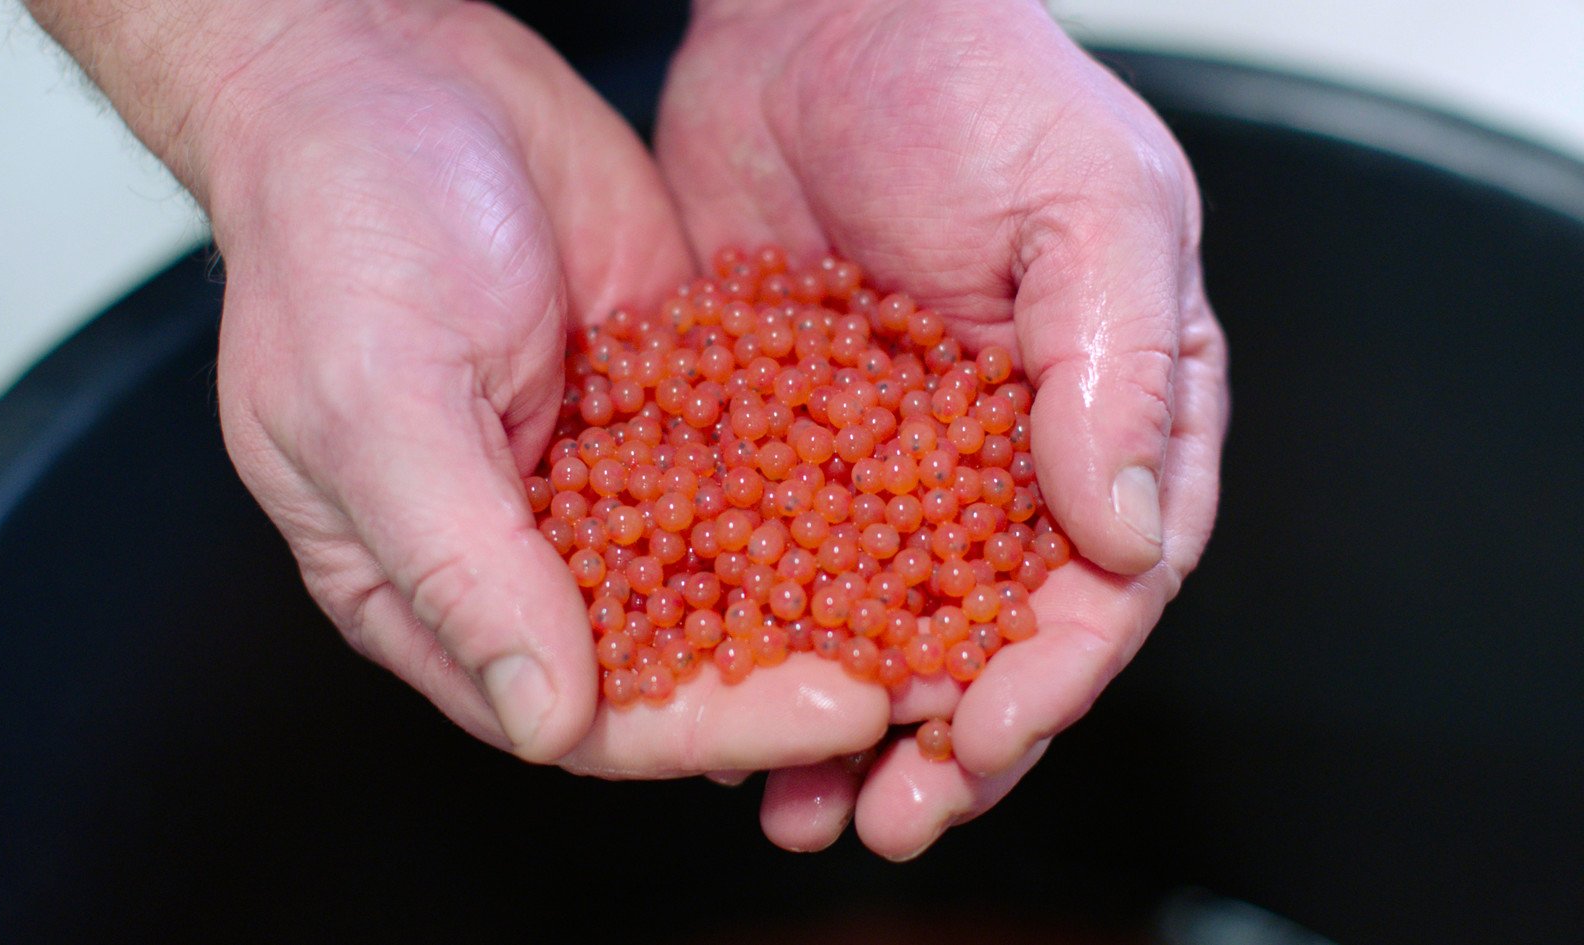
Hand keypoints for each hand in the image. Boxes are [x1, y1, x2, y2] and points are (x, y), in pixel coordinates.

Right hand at [100, 2, 889, 772]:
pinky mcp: (669, 399)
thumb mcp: (381, 409)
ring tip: (938, 607)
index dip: (704, 725)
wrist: (394, 71)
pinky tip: (911, 501)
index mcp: (430, 586)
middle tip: (914, 672)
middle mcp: (528, 548)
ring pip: (728, 572)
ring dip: (825, 597)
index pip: (578, 709)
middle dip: (791, 675)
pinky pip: (754, 465)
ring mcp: (606, 475)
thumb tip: (547, 721)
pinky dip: (825, 488)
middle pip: (675, 658)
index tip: (825, 711)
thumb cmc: (339, 234)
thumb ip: (463, 569)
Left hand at [659, 0, 1229, 856]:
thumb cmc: (979, 81)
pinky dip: (761, 641)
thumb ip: (1116, 367)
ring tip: (808, 806)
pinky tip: (722, 701)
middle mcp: (1009, 461)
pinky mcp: (792, 448)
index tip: (992, 729)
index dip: (1056, 670)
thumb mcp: (1088, 201)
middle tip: (898, 812)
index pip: (1110, 580)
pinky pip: (782, 568)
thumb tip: (1119, 534)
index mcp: (1115, 414)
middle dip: (954, 739)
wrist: (815, 15)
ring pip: (886, 628)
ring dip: (852, 725)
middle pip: (996, 636)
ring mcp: (894, 465)